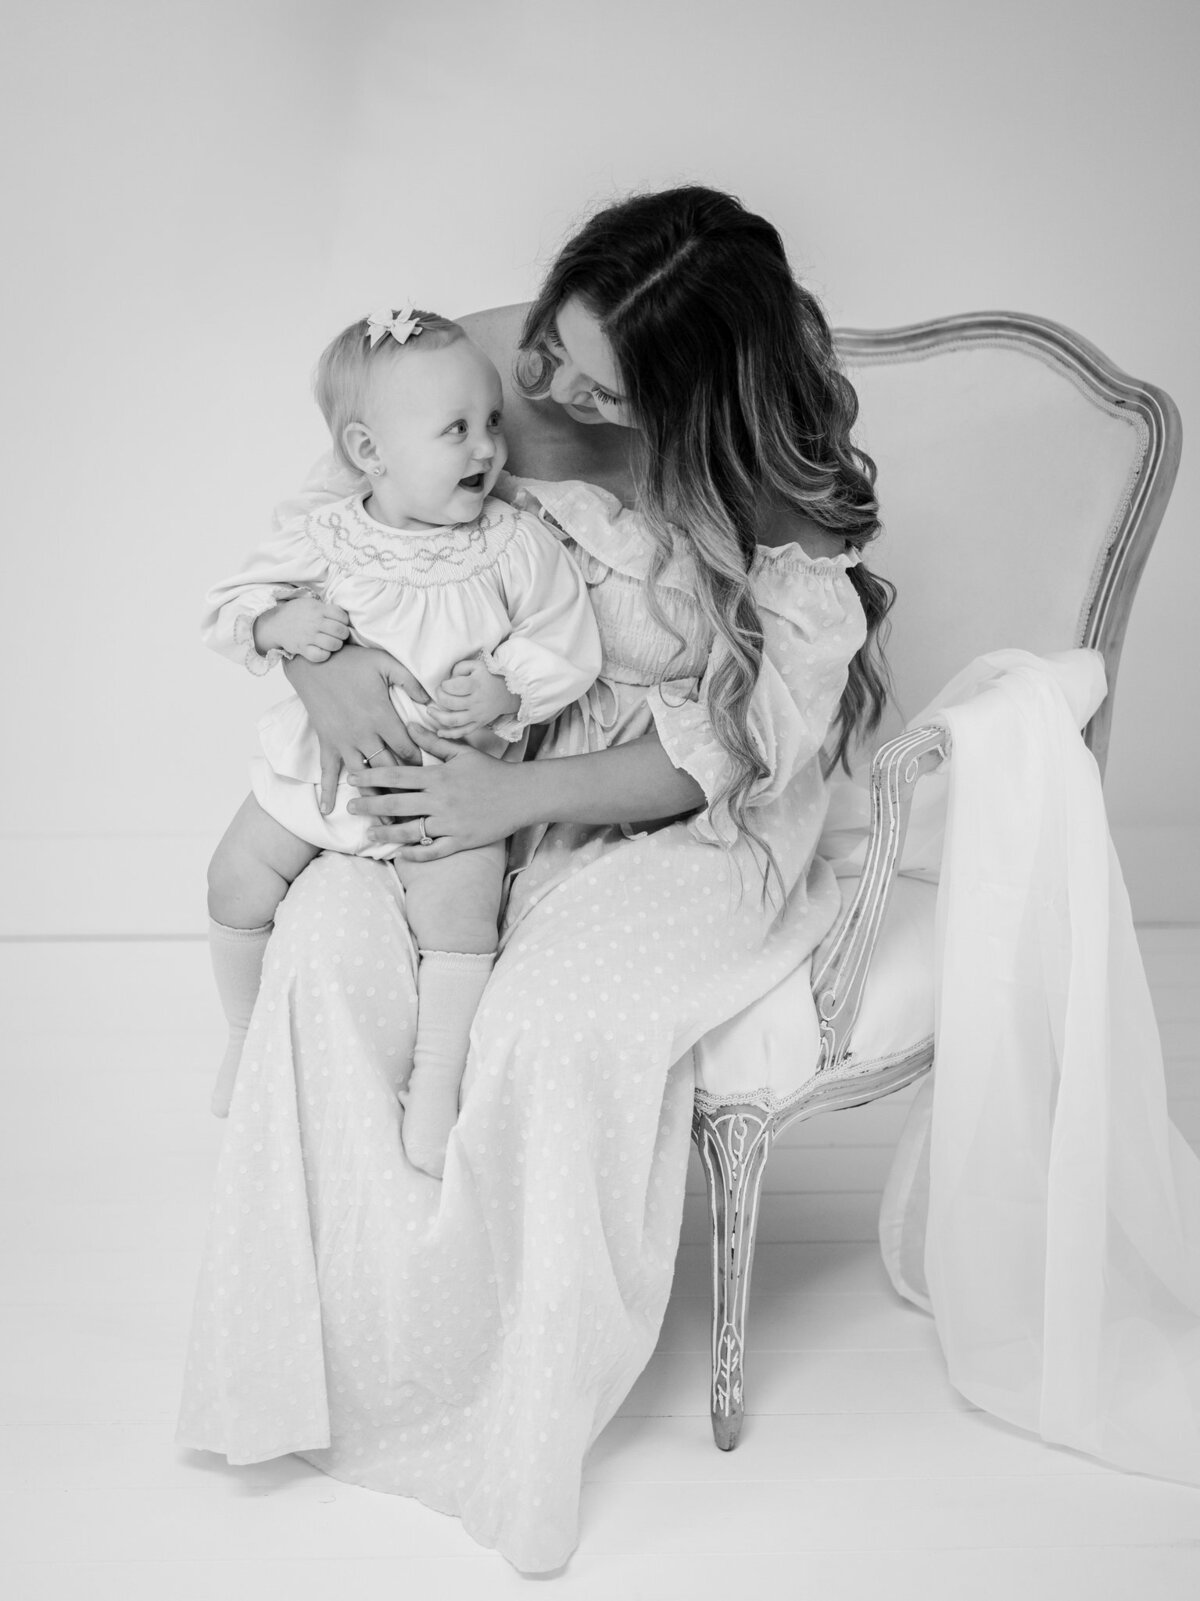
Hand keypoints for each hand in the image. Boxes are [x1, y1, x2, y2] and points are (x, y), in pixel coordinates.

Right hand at [253, 595, 350, 661]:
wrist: (275, 623)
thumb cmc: (297, 613)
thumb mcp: (311, 603)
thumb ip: (327, 609)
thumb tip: (345, 617)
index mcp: (317, 609)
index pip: (341, 616)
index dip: (345, 621)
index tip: (341, 623)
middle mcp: (314, 622)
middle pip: (339, 630)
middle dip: (344, 634)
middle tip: (340, 635)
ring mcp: (308, 636)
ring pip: (333, 644)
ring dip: (337, 645)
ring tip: (333, 642)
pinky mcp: (302, 648)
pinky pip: (319, 656)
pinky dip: (325, 655)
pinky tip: (324, 650)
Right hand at [284, 644, 431, 812]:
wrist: (314, 659)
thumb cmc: (353, 660)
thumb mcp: (387, 663)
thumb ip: (412, 683)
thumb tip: (432, 703)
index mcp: (383, 717)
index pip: (408, 750)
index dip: (421, 766)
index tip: (431, 781)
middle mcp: (365, 734)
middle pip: (389, 770)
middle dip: (403, 793)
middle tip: (417, 813)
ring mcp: (344, 741)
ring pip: (363, 778)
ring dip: (373, 801)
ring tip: (385, 824)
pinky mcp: (327, 742)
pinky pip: (328, 771)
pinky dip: (328, 791)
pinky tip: (328, 810)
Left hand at [346, 725, 529, 857]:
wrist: (522, 795)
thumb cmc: (492, 771)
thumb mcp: (463, 752)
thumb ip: (434, 741)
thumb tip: (409, 725)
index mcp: (439, 776)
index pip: (397, 775)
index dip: (372, 777)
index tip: (353, 778)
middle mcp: (441, 800)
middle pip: (397, 803)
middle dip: (370, 805)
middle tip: (350, 808)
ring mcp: (451, 822)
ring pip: (411, 831)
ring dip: (387, 833)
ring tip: (370, 834)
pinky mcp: (462, 841)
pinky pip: (434, 851)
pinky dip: (417, 855)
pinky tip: (401, 855)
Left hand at [428, 656, 520, 737]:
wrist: (508, 693)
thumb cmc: (489, 677)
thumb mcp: (476, 665)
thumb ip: (459, 668)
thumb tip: (448, 679)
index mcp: (476, 685)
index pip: (453, 686)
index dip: (444, 685)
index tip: (444, 684)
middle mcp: (476, 701)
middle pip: (451, 703)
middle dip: (440, 697)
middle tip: (438, 693)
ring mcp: (477, 715)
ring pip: (454, 720)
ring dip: (438, 717)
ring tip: (430, 711)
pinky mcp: (478, 724)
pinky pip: (463, 732)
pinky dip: (450, 735)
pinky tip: (439, 733)